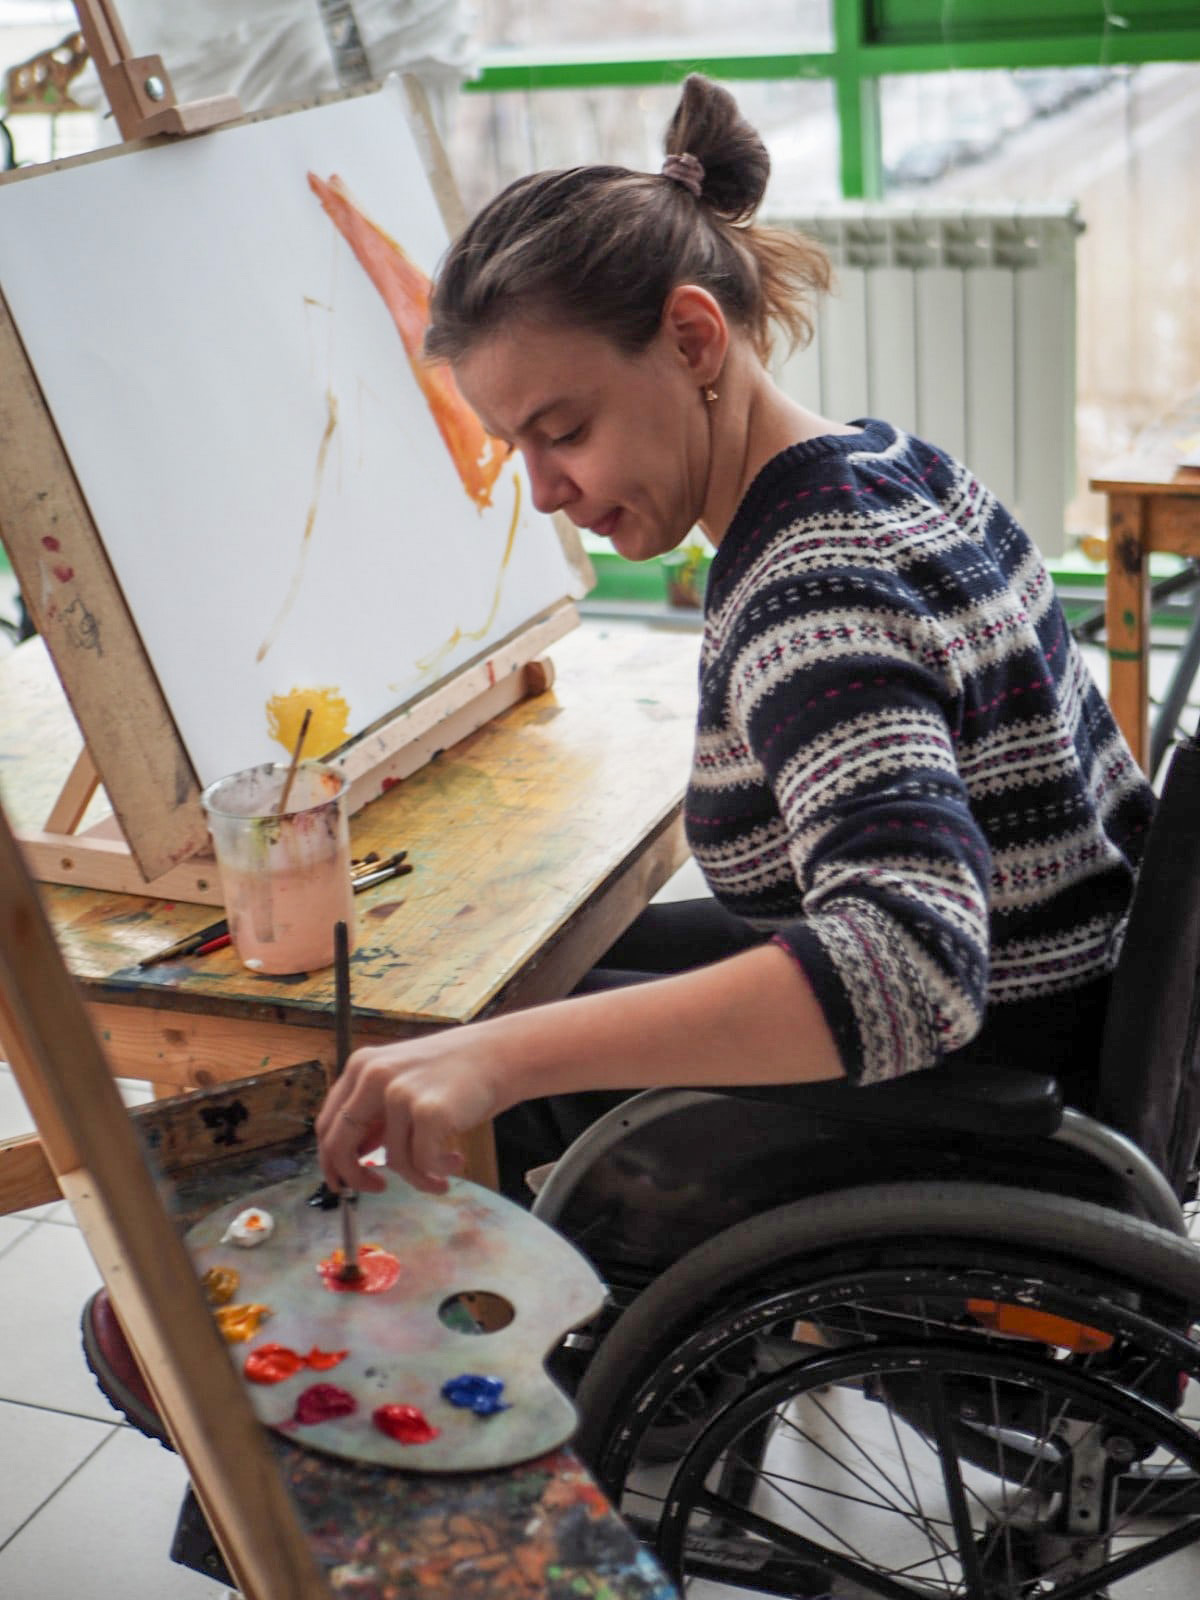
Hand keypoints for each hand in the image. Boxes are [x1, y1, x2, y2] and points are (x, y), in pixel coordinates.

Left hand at [316, 1031, 503, 1195]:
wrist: (501, 1055)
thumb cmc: (455, 1073)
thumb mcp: (402, 1082)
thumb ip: (375, 1114)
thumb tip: (352, 1157)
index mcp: (361, 1066)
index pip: (327, 1123)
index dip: (330, 1160)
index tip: (340, 1181)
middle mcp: (374, 1075)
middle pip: (342, 1145)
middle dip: (356, 1178)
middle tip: (377, 1190)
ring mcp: (400, 1092)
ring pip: (392, 1160)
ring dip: (418, 1177)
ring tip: (442, 1172)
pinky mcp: (429, 1111)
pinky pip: (423, 1163)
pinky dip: (438, 1172)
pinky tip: (456, 1161)